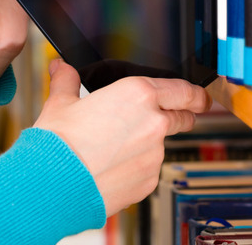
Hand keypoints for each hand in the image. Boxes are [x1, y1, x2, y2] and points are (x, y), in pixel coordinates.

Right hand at [34, 60, 211, 215]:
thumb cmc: (58, 142)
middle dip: (180, 117)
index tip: (199, 98)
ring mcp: (154, 155)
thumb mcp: (60, 103)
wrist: (52, 184)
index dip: (195, 94)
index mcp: (138, 94)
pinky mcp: (148, 181)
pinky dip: (137, 167)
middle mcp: (154, 123)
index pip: (185, 90)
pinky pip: (149, 170)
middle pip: (183, 118)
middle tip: (164, 118)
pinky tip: (112, 167)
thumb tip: (62, 68)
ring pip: (162, 146)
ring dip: (148, 144)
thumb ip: (67, 80)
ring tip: (115, 148)